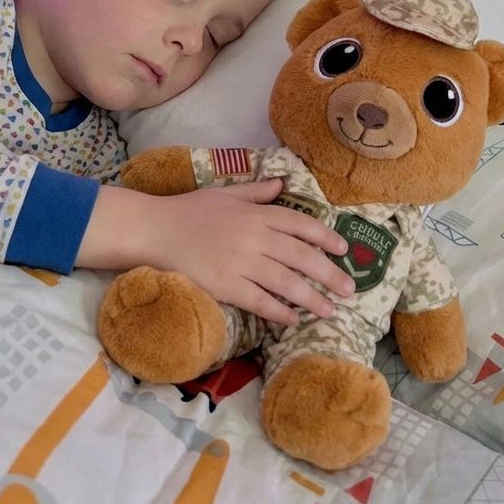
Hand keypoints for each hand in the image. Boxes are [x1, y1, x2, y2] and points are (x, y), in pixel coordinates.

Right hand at [147, 178, 352, 325]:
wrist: (153, 230)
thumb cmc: (187, 211)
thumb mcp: (225, 194)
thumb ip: (256, 192)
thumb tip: (283, 184)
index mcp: (255, 214)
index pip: (300, 224)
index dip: (325, 237)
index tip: (343, 249)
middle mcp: (254, 237)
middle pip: (301, 257)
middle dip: (329, 274)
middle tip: (350, 289)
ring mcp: (240, 262)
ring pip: (286, 283)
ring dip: (312, 298)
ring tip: (330, 310)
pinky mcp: (225, 285)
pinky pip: (259, 301)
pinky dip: (278, 311)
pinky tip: (292, 319)